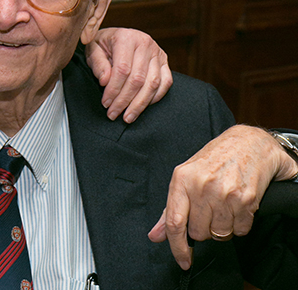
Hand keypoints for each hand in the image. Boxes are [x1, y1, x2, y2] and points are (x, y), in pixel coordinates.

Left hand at [86, 27, 171, 122]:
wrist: (117, 36)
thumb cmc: (103, 44)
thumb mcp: (93, 50)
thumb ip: (98, 64)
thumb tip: (105, 81)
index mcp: (126, 37)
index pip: (122, 69)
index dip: (114, 90)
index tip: (106, 103)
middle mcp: (144, 43)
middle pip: (137, 79)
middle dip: (124, 101)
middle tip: (113, 113)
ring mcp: (157, 52)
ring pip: (153, 84)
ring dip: (140, 104)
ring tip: (127, 116)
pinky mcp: (164, 61)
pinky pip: (165, 83)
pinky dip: (154, 98)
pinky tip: (141, 107)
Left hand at [148, 125, 297, 269]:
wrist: (248, 144)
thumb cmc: (215, 159)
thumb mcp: (186, 176)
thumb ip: (170, 208)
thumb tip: (155, 235)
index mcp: (181, 178)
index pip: (173, 221)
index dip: (176, 246)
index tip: (182, 260)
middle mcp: (201, 185)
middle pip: (198, 232)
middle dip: (204, 228)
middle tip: (209, 208)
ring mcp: (224, 192)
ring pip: (219, 234)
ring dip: (222, 227)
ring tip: (223, 204)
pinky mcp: (246, 199)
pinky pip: (240, 230)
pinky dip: (239, 224)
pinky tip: (237, 205)